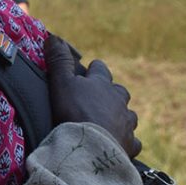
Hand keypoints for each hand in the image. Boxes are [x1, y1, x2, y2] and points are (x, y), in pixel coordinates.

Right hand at [45, 34, 141, 157]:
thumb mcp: (61, 83)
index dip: (93, 70)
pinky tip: (118, 145)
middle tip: (95, 102)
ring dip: (119, 117)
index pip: (100, 69)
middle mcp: (119, 100)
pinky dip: (126, 141)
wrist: (90, 147)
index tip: (86, 73)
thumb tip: (52, 37)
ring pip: (128, 115)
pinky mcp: (130, 143)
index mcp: (102, 83)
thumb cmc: (73, 112)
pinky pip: (132, 140)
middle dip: (110, 95)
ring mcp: (127, 122)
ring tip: (107, 124)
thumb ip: (58, 61)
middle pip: (118, 92)